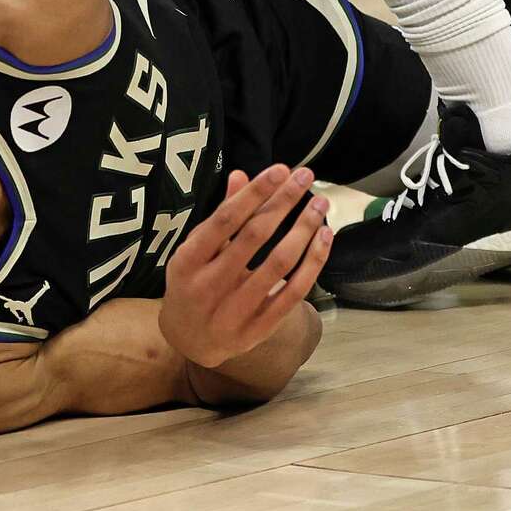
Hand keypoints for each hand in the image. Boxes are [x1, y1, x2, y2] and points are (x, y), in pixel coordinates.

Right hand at [160, 165, 331, 368]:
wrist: (189, 340)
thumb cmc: (192, 283)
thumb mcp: (195, 249)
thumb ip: (220, 214)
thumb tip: (242, 174)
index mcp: (187, 261)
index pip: (225, 219)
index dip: (255, 192)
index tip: (280, 170)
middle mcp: (209, 286)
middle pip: (255, 236)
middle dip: (284, 201)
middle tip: (305, 176)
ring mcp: (235, 310)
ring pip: (279, 262)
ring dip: (304, 228)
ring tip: (319, 203)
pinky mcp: (259, 327)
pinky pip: (294, 291)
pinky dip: (313, 262)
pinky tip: (323, 237)